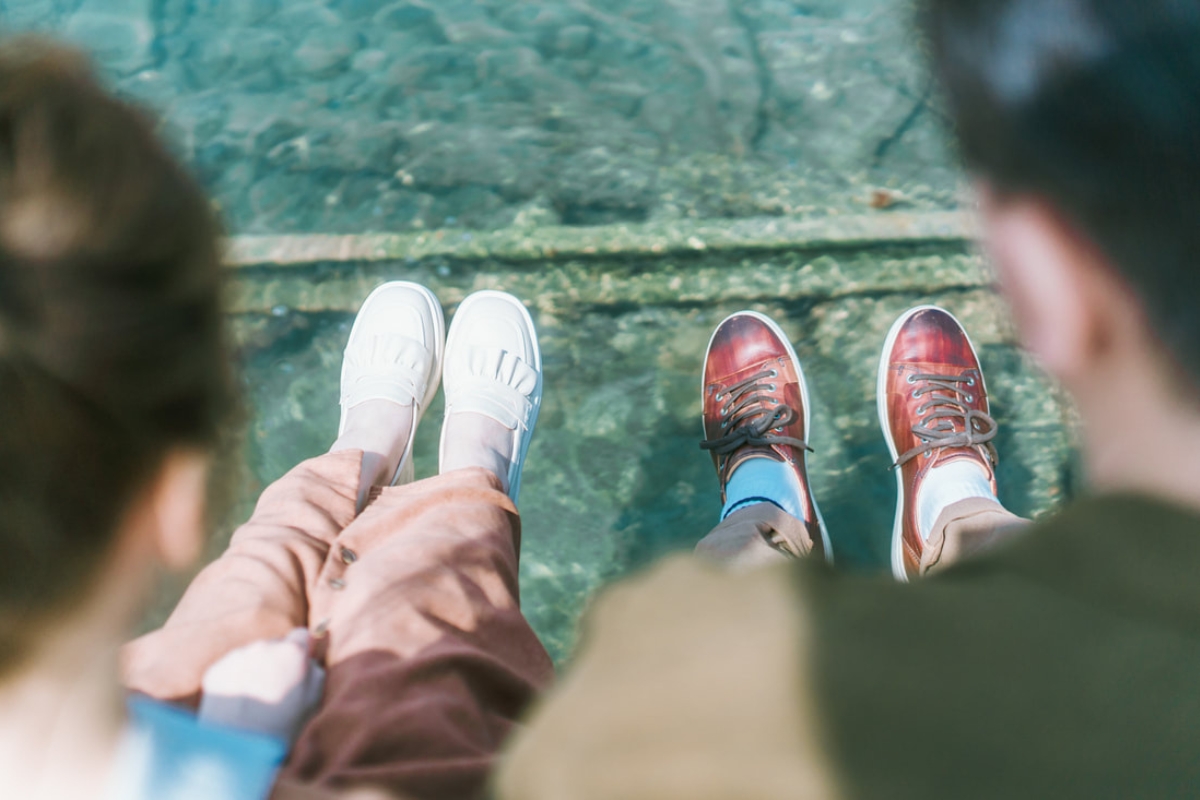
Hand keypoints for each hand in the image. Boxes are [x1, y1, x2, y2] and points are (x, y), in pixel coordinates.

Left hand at [199, 628, 325, 744]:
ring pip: (251, 657)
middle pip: (274, 645)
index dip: (302, 650)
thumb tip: (309, 658)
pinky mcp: (216, 671)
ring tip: (255, 702)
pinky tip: (239, 705)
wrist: (238, 748)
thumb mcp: (314, 700)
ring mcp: (237, 657)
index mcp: (292, 651)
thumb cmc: (283, 726)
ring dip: (255, 670)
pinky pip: (231, 669)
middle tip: (276, 690)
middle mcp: (263, 647)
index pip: (302, 635)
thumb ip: (315, 671)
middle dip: (276, 661)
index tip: (299, 663)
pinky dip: (235, 681)